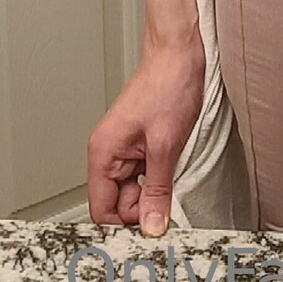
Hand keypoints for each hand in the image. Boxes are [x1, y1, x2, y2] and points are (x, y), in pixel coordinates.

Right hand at [87, 25, 205, 236]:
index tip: (149, 228)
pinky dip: (159, 177)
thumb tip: (151, 227)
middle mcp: (108, 152)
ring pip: (134, 191)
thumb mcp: (165, 146)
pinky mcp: (140, 144)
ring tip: (173, 168)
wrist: (180, 53)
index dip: (125, 223)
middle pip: (119, 204)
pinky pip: (145, 175)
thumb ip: (157, 192)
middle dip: (144, 206)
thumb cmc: (168, 84)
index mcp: (103, 153)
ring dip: (155, 190)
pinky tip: (173, 164)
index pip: (102, 211)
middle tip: (168, 198)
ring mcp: (124, 149)